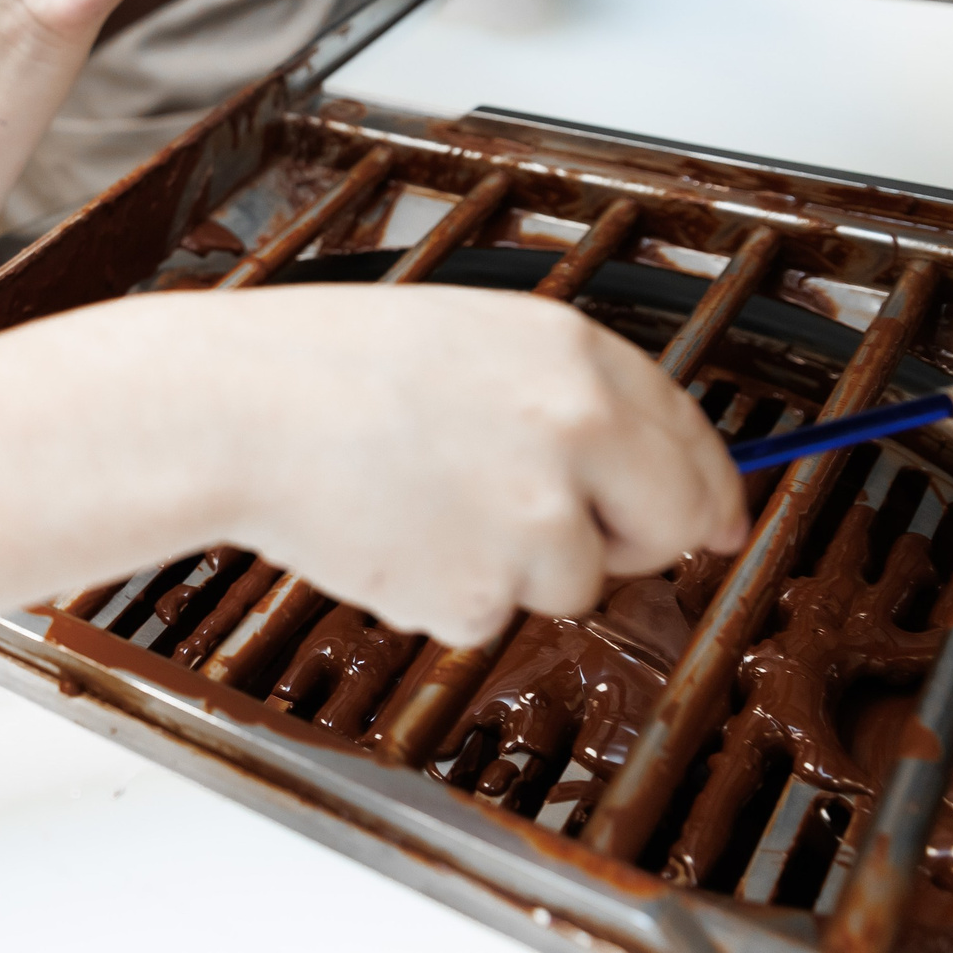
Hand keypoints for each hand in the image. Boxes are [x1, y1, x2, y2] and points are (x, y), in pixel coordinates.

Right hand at [90, 287, 747, 646]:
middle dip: (632, 539)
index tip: (718, 519)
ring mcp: (533, 519)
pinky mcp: (481, 591)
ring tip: (425, 502)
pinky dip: (448, 590)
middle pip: (669, 525)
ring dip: (516, 564)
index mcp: (575, 356)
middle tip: (565, 529)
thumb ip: (566, 394)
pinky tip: (394, 531)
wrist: (235, 411)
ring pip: (574, 581)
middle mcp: (574, 433)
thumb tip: (650, 469)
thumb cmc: (328, 365)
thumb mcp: (469, 338)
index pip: (692, 437)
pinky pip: (492, 614)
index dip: (710, 488)